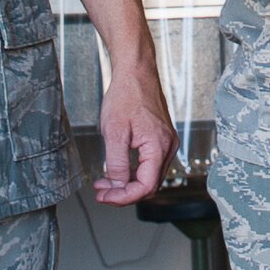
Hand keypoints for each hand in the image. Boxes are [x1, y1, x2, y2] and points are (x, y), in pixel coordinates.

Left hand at [92, 62, 178, 205]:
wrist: (136, 72)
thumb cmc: (127, 95)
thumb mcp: (114, 132)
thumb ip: (116, 163)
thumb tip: (116, 185)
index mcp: (159, 147)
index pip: (145, 186)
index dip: (123, 197)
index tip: (105, 197)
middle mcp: (168, 147)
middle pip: (149, 185)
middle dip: (124, 193)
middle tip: (102, 193)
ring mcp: (167, 143)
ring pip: (149, 176)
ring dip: (127, 184)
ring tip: (105, 184)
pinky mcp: (161, 139)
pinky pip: (150, 165)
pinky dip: (133, 172)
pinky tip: (116, 171)